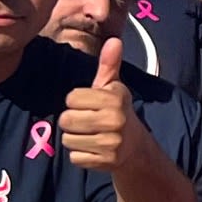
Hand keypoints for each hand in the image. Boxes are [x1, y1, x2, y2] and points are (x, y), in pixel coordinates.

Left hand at [60, 36, 135, 169]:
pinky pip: (75, 157)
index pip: (71, 98)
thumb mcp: (114, 88)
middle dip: (73, 121)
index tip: (91, 105)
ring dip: (75, 139)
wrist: (136, 147)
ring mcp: (111, 142)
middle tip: (88, 123)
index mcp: (114, 98)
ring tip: (91, 136)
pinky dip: (80, 155)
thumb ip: (109, 65)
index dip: (77, 102)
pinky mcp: (105, 161)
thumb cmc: (117, 111)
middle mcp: (115, 119)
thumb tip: (114, 40)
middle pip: (66, 119)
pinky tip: (94, 150)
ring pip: (67, 139)